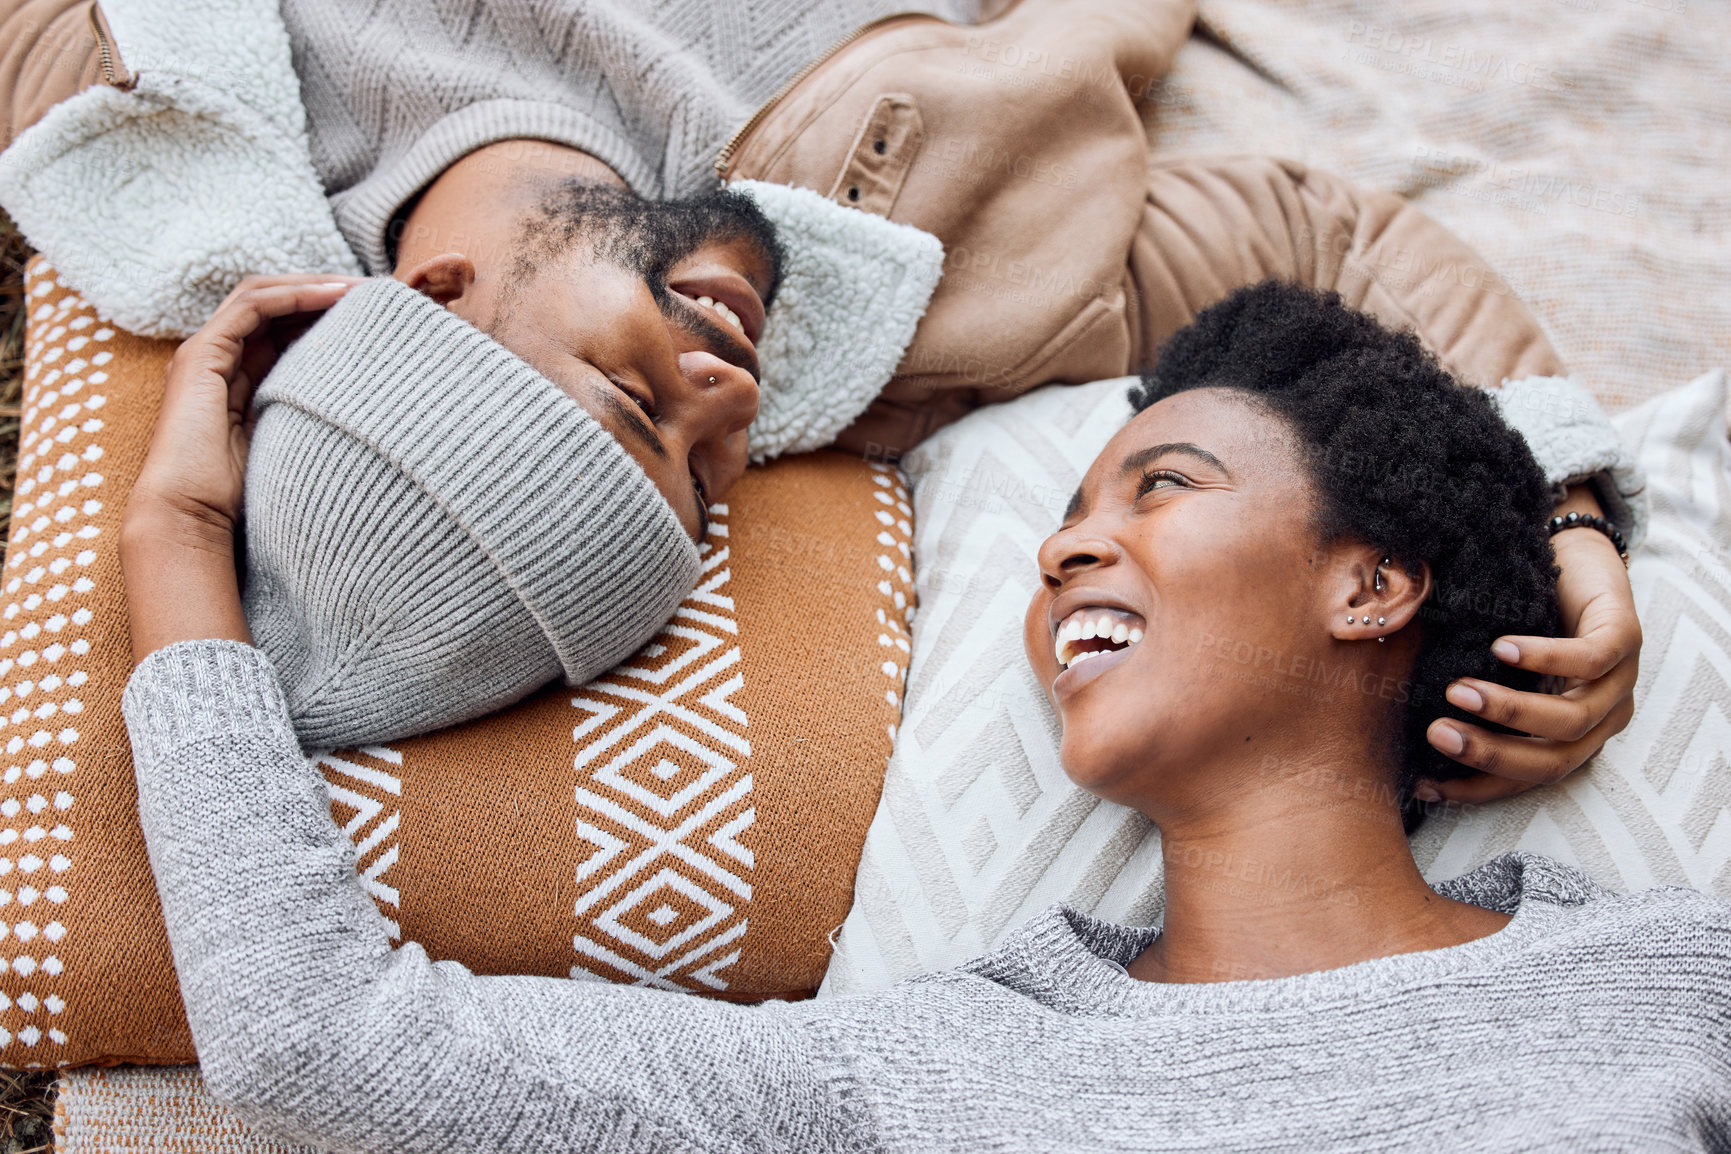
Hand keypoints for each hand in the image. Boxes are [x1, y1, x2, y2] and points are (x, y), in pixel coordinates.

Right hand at [128, 275, 360, 536]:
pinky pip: (252, 306)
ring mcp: (206, 352)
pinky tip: (335, 295)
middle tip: (378, 291)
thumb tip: (370, 409)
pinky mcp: (201, 354)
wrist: (191, 516)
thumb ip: (314, 414)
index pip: (285, 326)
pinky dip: (294, 296)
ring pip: (263, 295)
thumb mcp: (294, 441)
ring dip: (314, 286)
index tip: (378, 315)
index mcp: (241, 376)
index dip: (327, 313)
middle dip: (325, 291)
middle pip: (275, 305)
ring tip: (363, 288)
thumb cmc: (244, 495)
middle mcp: (221, 358)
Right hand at [1418, 485, 1639, 804]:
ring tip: (1458, 691)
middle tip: (1437, 735)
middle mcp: (1603, 719)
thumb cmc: (1523, 612)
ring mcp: (1620, 681)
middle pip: (1553, 761)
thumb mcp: (1494, 665)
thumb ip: (1473, 695)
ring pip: (1571, 720)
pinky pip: (1588, 661)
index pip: (1527, 778)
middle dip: (1491, 754)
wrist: (1572, 551)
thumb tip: (1405, 723)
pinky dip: (1543, 659)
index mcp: (1572, 735)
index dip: (1477, 789)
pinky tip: (1501, 649)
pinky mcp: (1627, 638)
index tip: (1424, 784)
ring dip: (1509, 710)